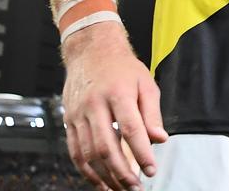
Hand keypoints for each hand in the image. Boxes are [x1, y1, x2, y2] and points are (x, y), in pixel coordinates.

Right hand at [62, 24, 166, 190]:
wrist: (90, 51)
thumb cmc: (122, 68)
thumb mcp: (145, 83)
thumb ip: (152, 113)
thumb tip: (160, 139)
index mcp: (118, 93)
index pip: (131, 129)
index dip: (141, 153)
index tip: (151, 169)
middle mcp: (95, 105)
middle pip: (105, 146)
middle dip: (122, 172)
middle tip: (135, 186)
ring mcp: (78, 114)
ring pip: (88, 153)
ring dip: (104, 176)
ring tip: (120, 189)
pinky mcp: (69, 121)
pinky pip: (75, 152)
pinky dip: (86, 171)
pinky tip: (100, 182)